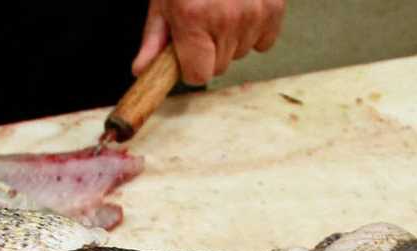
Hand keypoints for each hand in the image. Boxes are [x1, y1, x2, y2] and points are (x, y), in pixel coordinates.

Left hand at [132, 0, 284, 85]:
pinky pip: (264, 41)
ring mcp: (254, 13)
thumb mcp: (164, 0)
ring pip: (240, 53)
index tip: (189, 51)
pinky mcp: (274, 8)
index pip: (198, 76)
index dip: (191, 67)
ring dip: (232, 38)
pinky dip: (254, 30)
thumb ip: (155, 38)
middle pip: (219, 66)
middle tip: (204, 20)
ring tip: (223, 7)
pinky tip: (242, 8)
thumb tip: (142, 71)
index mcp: (193, 18)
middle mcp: (226, 18)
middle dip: (210, 51)